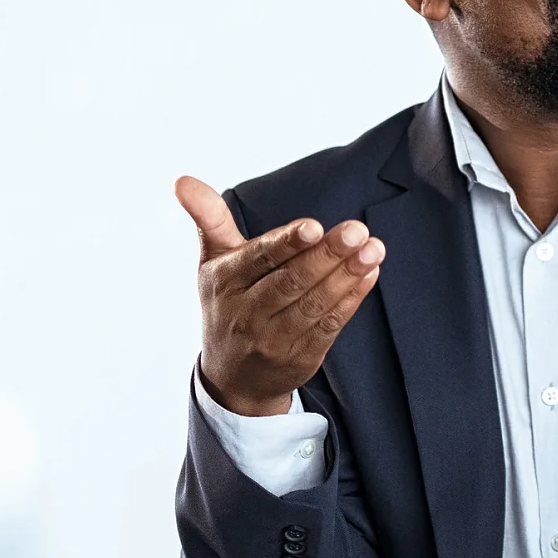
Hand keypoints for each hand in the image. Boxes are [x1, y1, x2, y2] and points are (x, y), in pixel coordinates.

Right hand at [176, 175, 385, 416]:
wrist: (232, 377)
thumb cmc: (228, 302)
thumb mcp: (214, 262)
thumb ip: (210, 218)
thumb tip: (183, 180)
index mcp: (225, 281)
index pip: (260, 259)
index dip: (287, 243)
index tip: (315, 226)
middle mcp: (247, 311)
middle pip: (292, 280)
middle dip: (328, 255)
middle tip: (357, 231)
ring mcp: (274, 338)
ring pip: (315, 303)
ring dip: (348, 275)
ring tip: (373, 249)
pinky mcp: (301, 356)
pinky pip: (330, 324)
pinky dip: (352, 298)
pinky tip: (370, 274)